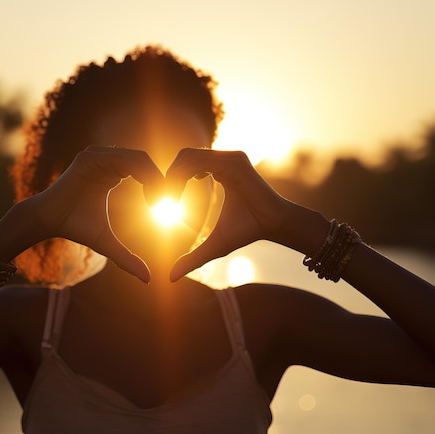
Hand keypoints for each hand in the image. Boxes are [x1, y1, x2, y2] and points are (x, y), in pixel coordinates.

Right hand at [31, 145, 163, 282]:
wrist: (49, 221)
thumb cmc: (76, 228)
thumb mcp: (108, 243)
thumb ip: (127, 258)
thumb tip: (147, 280)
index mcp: (112, 172)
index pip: (143, 168)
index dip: (158, 184)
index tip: (164, 207)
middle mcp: (106, 160)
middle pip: (143, 160)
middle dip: (159, 180)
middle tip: (166, 203)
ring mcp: (97, 156)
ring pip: (136, 157)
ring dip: (152, 177)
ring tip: (157, 201)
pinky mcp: (89, 158)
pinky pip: (121, 158)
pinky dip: (139, 172)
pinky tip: (146, 195)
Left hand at [166, 148, 290, 280]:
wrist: (274, 226)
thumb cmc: (247, 231)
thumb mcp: (214, 245)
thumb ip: (192, 258)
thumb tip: (171, 278)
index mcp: (219, 170)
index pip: (186, 163)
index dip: (170, 179)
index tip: (161, 202)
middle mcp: (224, 160)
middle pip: (185, 155)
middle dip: (169, 176)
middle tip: (160, 200)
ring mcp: (231, 158)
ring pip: (190, 156)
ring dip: (174, 176)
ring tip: (169, 199)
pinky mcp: (237, 162)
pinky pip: (204, 161)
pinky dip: (187, 173)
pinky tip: (184, 192)